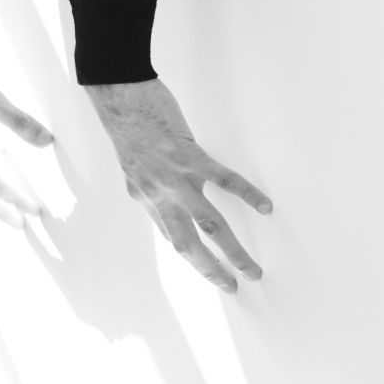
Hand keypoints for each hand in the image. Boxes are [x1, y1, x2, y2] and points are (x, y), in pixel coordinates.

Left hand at [84, 75, 270, 292]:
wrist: (118, 96)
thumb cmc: (128, 125)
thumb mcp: (135, 166)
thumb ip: (153, 185)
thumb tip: (170, 196)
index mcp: (147, 199)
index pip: (173, 238)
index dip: (194, 259)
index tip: (213, 274)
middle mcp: (160, 196)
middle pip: (190, 244)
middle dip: (213, 270)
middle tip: (234, 287)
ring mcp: (175, 178)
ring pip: (209, 224)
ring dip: (232, 251)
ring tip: (252, 269)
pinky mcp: (189, 156)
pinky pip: (223, 181)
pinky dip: (246, 194)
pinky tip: (264, 206)